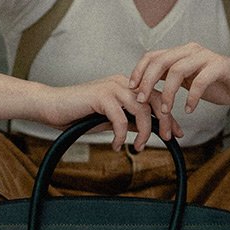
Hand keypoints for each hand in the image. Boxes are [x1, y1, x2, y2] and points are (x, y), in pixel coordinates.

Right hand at [42, 75, 183, 150]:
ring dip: (144, 131)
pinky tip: (115, 145)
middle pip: (155, 100)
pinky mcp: (101, 95)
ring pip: (141, 109)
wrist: (51, 107)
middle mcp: (122, 83)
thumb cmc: (77, 114)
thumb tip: (144, 129)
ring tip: (138, 146)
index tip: (178, 133)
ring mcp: (112, 87)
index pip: (157, 98)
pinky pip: (120, 118)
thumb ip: (127, 120)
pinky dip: (120, 135)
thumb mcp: (108, 120)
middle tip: (168, 139)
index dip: (169, 116)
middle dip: (165, 121)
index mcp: (126, 86)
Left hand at [129, 43, 229, 121]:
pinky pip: (200, 81)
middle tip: (141, 100)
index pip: (153, 56)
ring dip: (168, 92)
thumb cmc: (219, 85)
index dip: (139, 71)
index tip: (131, 89)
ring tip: (165, 110)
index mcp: (182, 53)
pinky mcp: (220, 66)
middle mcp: (192, 50)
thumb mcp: (189, 82)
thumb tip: (145, 89)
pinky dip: (191, 97)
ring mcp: (206, 56)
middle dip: (147, 81)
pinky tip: (189, 109)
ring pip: (177, 70)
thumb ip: (171, 80)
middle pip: (161, 61)